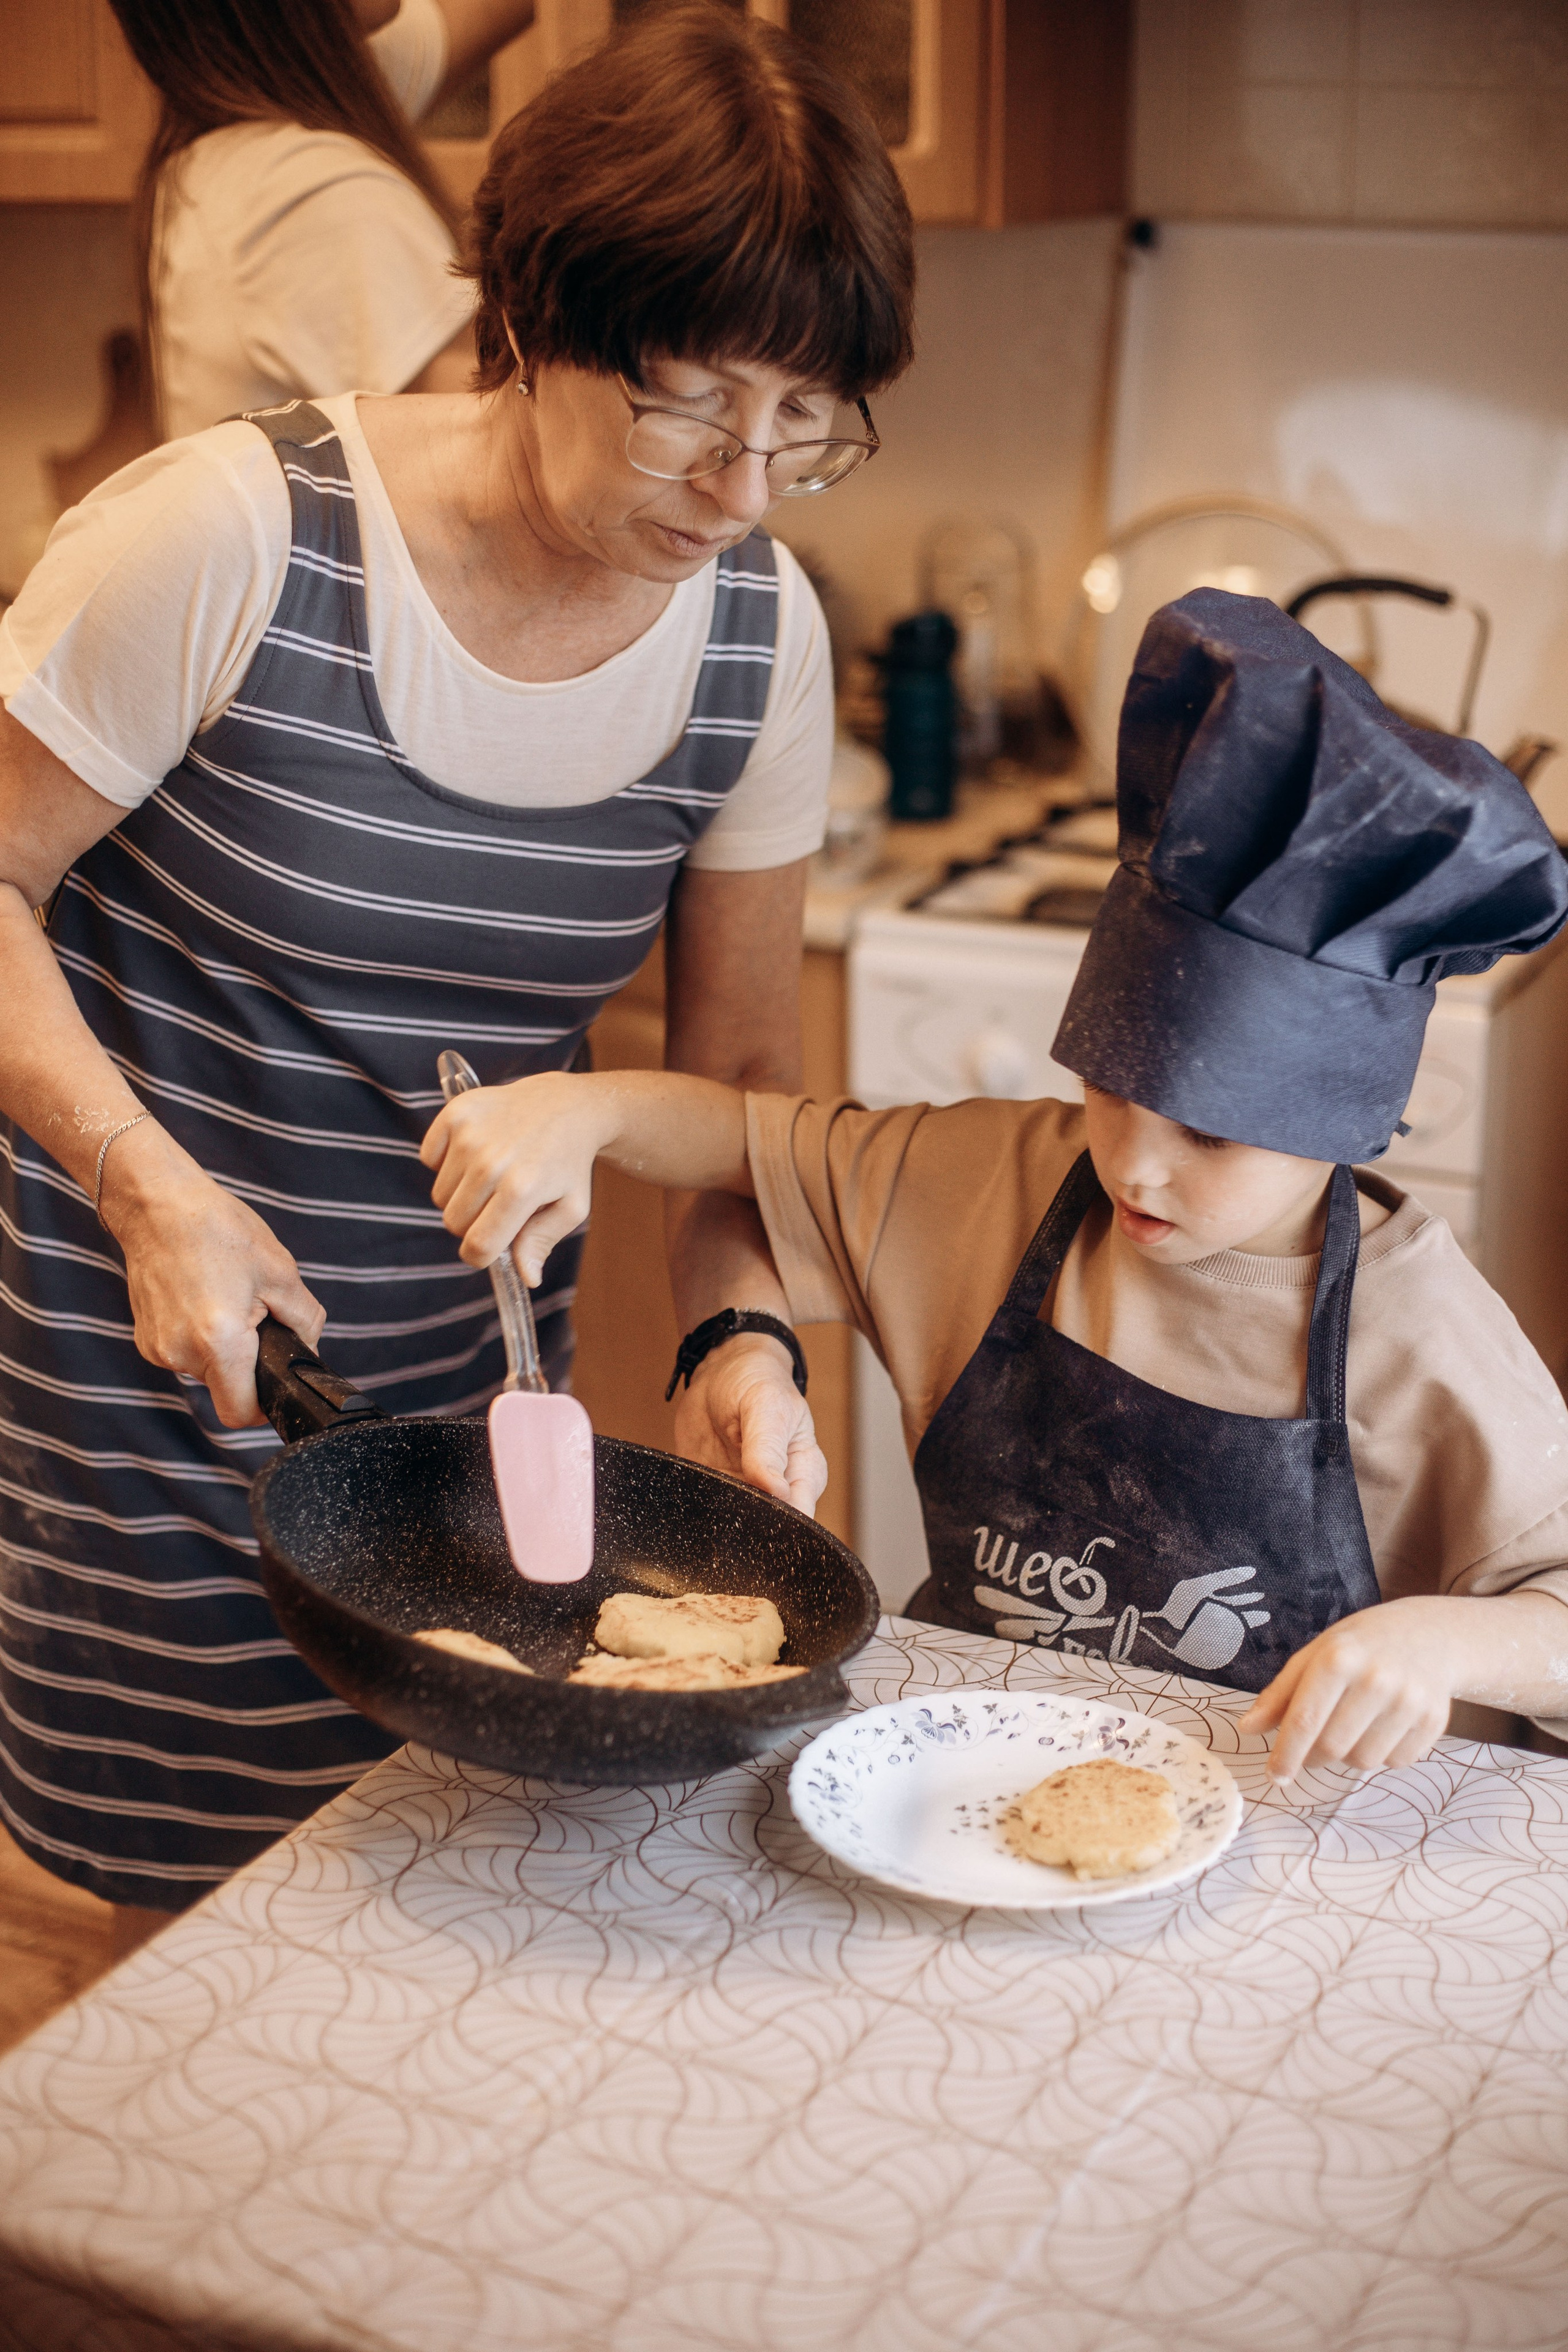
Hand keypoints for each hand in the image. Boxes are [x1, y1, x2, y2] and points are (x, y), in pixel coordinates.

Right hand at [103, 1124, 323, 1428]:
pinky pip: (185, 1352)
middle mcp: (180, 1354)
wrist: (157, 1204)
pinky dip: (201, 1336)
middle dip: (247, 1362)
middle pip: (227, 1388)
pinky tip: (204, 1298)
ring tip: (226, 1297)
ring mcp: (157, 1348)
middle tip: (253, 1314)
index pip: (241, 1414)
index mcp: (218, 1342)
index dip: (265, 1406)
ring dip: (224, 1346)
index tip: (276, 1383)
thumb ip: (305, 1324)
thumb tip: (309, 1352)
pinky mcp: (146, 1338)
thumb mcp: (281, 1273)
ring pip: (206, 1369)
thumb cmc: (218, 1230)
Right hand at [421, 1071, 609, 1281]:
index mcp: (521, 1190)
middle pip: (454, 1222)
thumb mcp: (571, 1207)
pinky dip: (446, 1161)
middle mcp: (491, 1162)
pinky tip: (475, 1151)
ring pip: (440, 1195)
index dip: (479, 1256)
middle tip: (498, 1204)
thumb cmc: (568, 1162)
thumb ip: (543, 1242)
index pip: (477, 1245)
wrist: (566, 1105)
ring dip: (461, 1193)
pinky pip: (429, 1158)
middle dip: (473, 1222)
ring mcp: (470, 1135)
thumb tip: (527, 1278)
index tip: (487, 1249)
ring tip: (491, 1175)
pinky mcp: (455, 1113)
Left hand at [673, 1334, 827, 1517]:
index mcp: (803, 1473)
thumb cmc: (756, 1380)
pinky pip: (704, 1511)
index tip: (753, 1508)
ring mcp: (743, 1492)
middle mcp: (777, 1491)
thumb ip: (768, 1450)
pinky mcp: (713, 1490)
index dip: (779, 1525)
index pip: (800, 1517)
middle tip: (724, 1496)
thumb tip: (778, 1492)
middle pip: (767, 1529)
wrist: (720, 1370)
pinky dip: (696, 1507)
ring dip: (718, 1517)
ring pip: (734, 1526)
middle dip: (746, 1526)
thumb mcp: (766, 1406)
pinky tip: (690, 1491)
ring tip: (707, 1487)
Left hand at [1240, 1598, 1461, 1781]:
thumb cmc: (1360, 1647)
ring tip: (1353, 1725)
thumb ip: (1280, 1694)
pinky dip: (1382, 1754)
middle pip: (1331, 1748)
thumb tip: (1247, 1728)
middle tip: (1313, 1746)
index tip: (1274, 1777)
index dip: (1285, 1755)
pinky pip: (1395, 1763)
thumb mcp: (1315, 1655)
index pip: (1304, 1720)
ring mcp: (1409, 1701)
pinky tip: (1384, 1725)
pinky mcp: (1434, 1721)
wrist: (1429, 1635)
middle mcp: (1376, 1679)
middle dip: (1314, 1757)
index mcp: (1338, 1658)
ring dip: (1349, 1756)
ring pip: (1363, 1761)